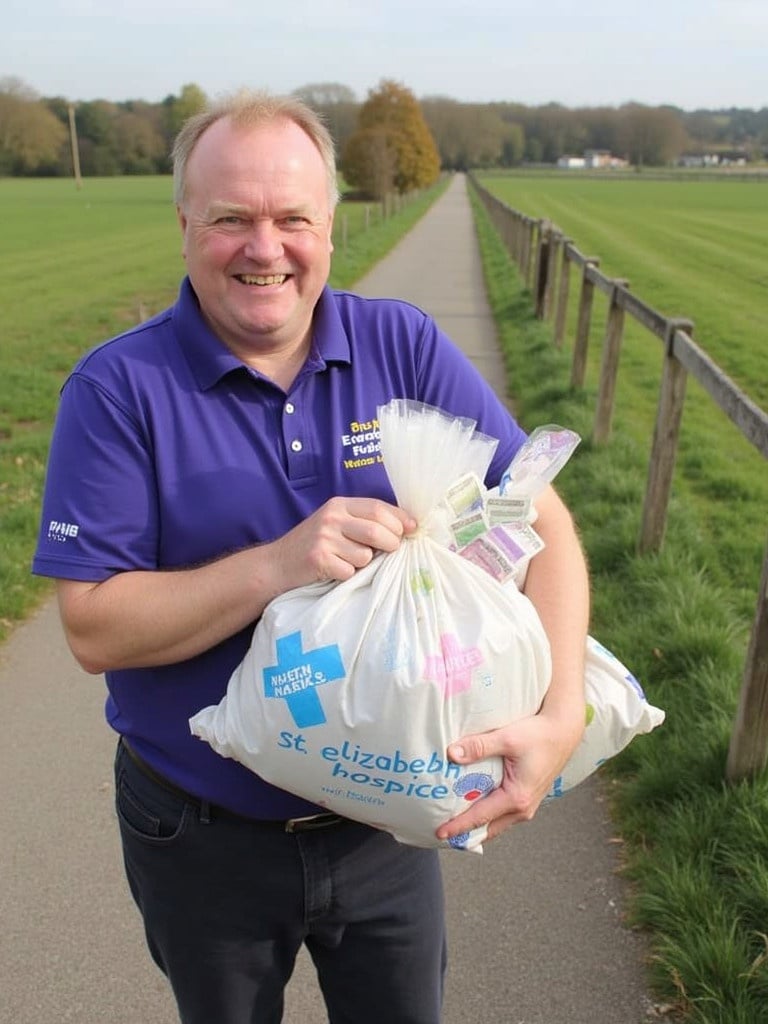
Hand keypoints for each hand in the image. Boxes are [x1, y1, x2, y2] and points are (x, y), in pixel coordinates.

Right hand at [268, 496, 416, 591]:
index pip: (378, 508)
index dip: (400, 519)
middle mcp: (332, 518)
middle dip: (392, 544)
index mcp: (339, 505)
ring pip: (366, 555)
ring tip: (346, 560)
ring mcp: (324, 538)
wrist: (277, 564)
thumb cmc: (313, 544)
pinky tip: (334, 570)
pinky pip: (350, 571)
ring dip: (363, 563)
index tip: (413, 529)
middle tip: (390, 551)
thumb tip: (404, 528)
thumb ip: (363, 521)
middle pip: (378, 531)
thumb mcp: (335, 523)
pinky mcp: (319, 559)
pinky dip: (347, 575)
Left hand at [435, 709, 584, 843]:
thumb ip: (479, 746)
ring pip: (497, 823)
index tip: (439, 833)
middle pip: (488, 828)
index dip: (458, 826)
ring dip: (477, 826)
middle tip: (441, 835)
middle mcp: (523, 807)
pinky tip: (476, 809)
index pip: (480, 817)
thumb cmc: (539, 734)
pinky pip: (504, 815)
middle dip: (465, 833)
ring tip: (455, 826)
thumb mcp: (507, 738)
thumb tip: (452, 754)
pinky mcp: (528, 797)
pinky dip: (489, 816)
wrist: (564, 731)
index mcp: (517, 797)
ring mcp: (528, 805)